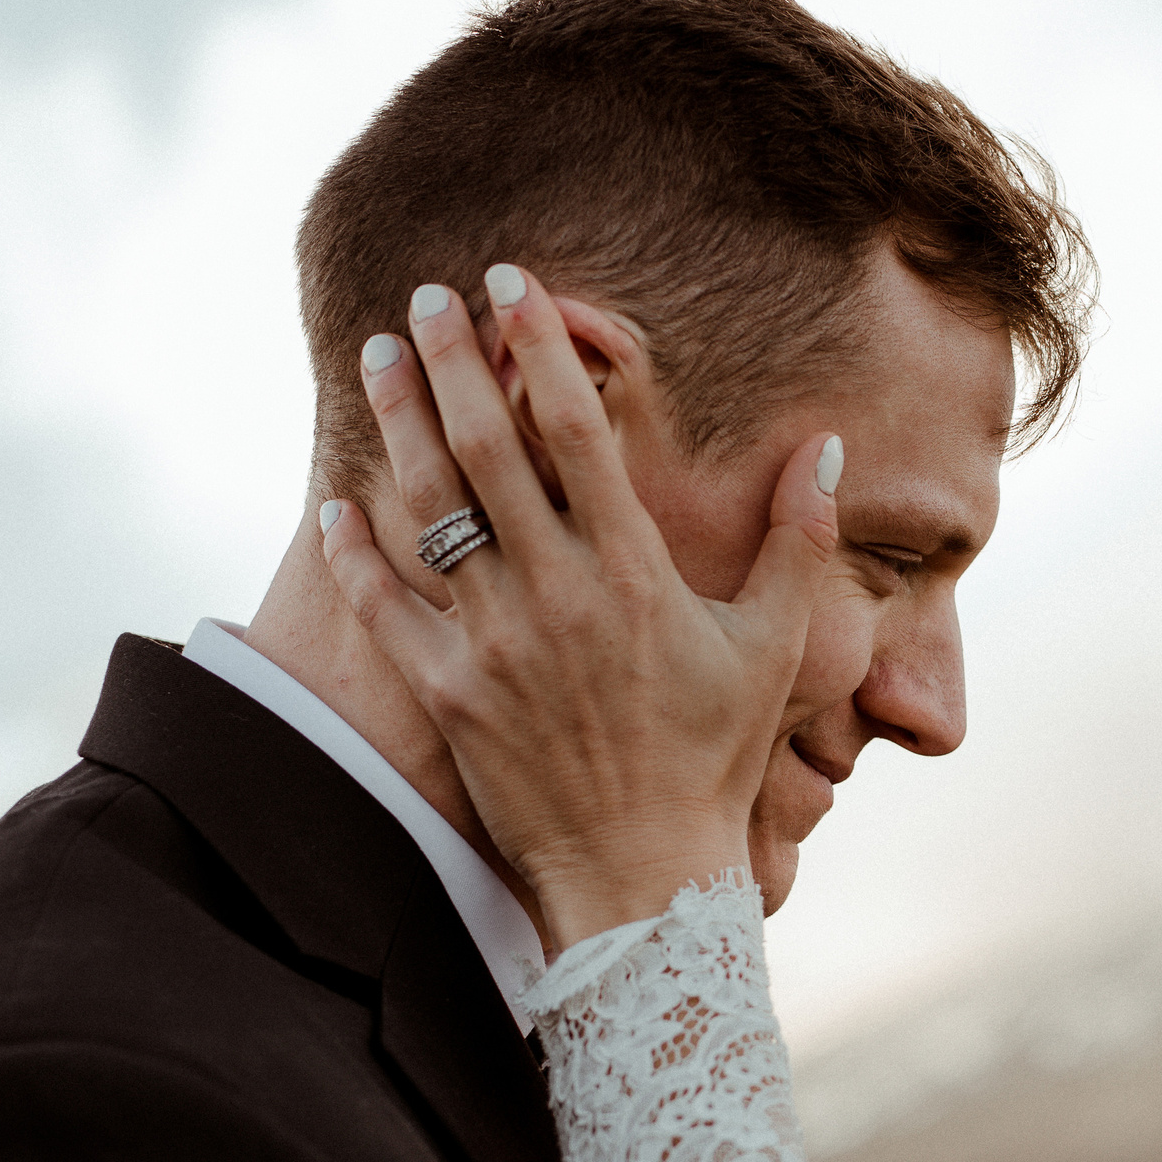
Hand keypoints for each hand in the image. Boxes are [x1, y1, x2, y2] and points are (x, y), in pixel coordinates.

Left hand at [319, 263, 839, 948]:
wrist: (643, 876)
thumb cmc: (713, 760)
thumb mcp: (774, 649)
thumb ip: (800, 542)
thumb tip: (824, 446)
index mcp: (635, 575)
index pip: (576, 432)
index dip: (540, 349)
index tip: (515, 284)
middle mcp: (556, 597)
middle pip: (488, 450)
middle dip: (453, 361)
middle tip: (429, 295)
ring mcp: (494, 646)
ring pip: (431, 511)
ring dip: (401, 425)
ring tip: (381, 359)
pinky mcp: (448, 697)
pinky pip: (387, 609)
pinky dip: (357, 552)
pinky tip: (337, 503)